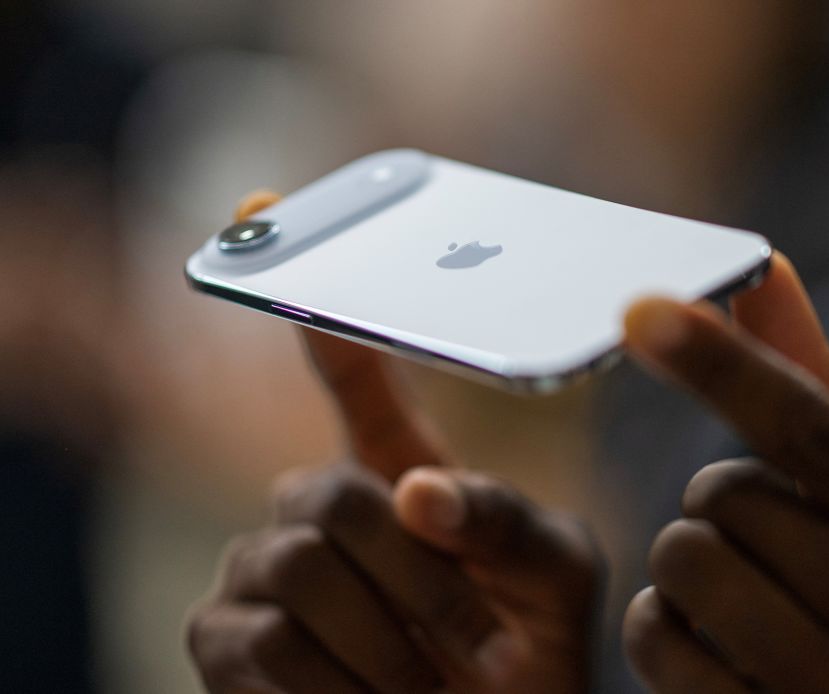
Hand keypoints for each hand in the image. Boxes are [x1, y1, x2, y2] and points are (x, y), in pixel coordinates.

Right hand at [187, 192, 600, 692]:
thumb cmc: (530, 650)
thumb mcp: (554, 574)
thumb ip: (507, 518)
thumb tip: (416, 495)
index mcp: (398, 472)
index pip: (353, 381)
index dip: (318, 310)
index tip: (264, 204)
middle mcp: (317, 506)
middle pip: (334, 493)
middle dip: (419, 581)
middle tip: (481, 647)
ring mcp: (261, 568)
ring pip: (300, 566)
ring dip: (389, 643)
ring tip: (430, 684)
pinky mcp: (224, 639)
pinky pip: (262, 642)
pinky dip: (337, 688)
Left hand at [621, 255, 828, 692]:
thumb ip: (819, 395)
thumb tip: (767, 266)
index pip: (820, 436)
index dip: (722, 364)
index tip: (641, 308)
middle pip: (727, 495)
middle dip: (718, 504)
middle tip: (772, 554)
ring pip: (680, 556)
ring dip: (685, 568)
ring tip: (747, 607)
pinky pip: (651, 634)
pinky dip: (662, 631)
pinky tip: (720, 659)